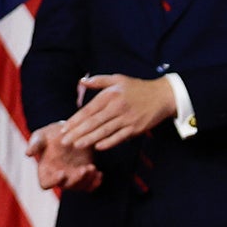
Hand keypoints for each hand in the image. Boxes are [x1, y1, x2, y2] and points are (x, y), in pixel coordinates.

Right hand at [26, 127, 101, 193]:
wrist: (70, 129)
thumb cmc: (51, 133)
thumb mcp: (42, 135)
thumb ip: (35, 144)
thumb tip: (27, 153)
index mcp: (45, 170)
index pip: (46, 183)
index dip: (53, 181)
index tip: (62, 173)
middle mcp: (59, 176)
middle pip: (67, 186)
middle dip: (76, 180)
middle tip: (85, 169)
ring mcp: (73, 176)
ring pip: (80, 186)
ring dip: (87, 180)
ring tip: (93, 168)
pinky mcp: (86, 173)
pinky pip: (91, 184)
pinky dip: (96, 182)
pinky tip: (99, 174)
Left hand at [59, 74, 177, 151]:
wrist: (163, 96)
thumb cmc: (138, 88)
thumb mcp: (119, 79)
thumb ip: (99, 81)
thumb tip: (82, 81)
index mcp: (111, 95)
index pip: (89, 109)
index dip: (75, 120)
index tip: (64, 128)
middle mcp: (118, 106)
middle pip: (94, 122)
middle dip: (77, 132)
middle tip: (64, 141)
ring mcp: (127, 118)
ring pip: (105, 131)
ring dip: (89, 139)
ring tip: (76, 145)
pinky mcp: (136, 128)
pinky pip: (120, 137)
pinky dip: (109, 142)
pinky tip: (98, 147)